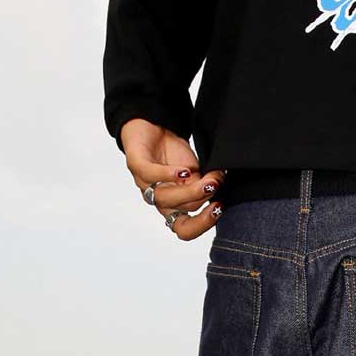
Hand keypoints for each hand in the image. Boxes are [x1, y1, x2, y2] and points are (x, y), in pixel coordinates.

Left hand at [119, 118, 224, 239]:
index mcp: (174, 205)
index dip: (202, 225)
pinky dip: (167, 175)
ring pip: (164, 198)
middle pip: (179, 213)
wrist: (153, 125)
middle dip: (200, 200)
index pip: (185, 230)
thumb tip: (218, 187)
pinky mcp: (136, 164)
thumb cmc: (174, 152)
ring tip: (207, 179)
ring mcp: (145, 184)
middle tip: (216, 186)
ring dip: (189, 190)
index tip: (220, 207)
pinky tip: (183, 171)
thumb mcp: (195, 171)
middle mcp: (158, 200)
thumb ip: (205, 183)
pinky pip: (149, 175)